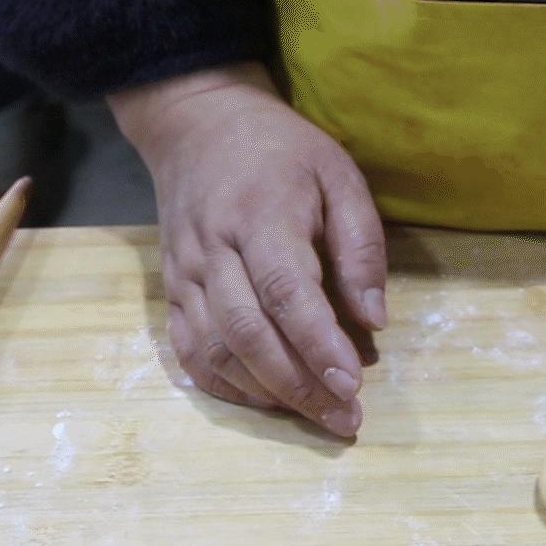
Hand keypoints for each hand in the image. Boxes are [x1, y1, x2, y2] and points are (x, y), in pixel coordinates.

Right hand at [109, 63, 386, 437]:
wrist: (198, 126)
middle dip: (298, 385)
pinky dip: (226, 386)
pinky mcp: (170, 290)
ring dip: (266, 393)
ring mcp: (184, 273)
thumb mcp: (338, 176)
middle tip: (343, 419)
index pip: (286, 291)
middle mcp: (214, 248)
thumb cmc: (282, 152)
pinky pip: (189, 351)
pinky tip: (266, 402)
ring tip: (314, 417)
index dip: (318, 344)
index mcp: (260, 214)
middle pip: (248, 332)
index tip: (351, 385)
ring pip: (215, 349)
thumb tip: (374, 321)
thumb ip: (360, 246)